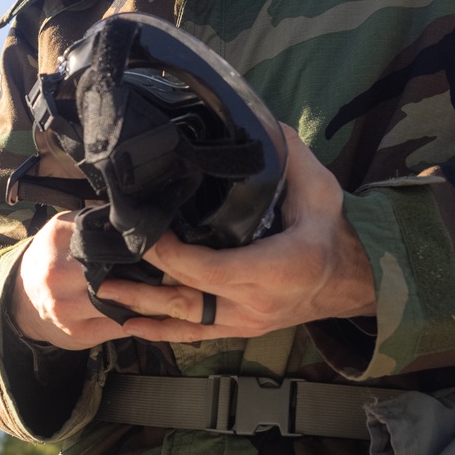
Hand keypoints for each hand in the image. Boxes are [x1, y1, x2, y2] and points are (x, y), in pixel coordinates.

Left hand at [98, 125, 375, 343]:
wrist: (352, 281)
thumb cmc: (333, 233)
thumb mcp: (321, 189)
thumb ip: (289, 157)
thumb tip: (259, 120)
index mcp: (276, 268)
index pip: (210, 267)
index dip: (170, 253)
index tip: (142, 229)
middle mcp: (256, 301)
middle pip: (188, 295)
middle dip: (144, 279)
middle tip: (103, 263)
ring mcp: (247, 320)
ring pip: (187, 319)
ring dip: (144, 307)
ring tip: (105, 291)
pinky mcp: (241, 328)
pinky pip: (197, 334)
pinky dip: (163, 331)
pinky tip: (132, 325)